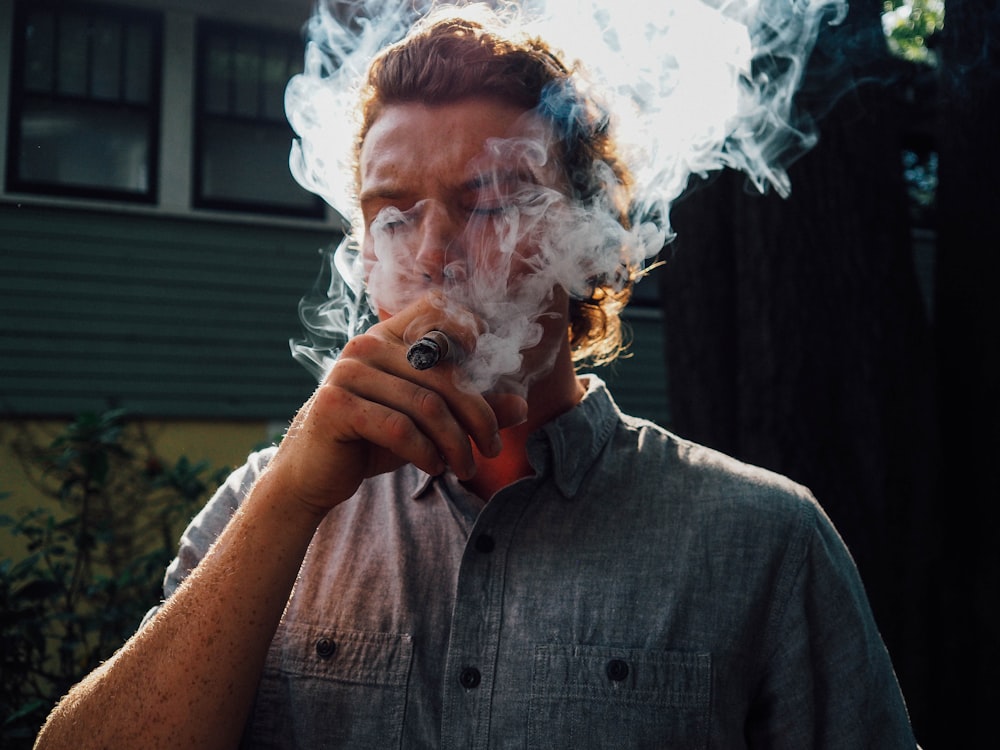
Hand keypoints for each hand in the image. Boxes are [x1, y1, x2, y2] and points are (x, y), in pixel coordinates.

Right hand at [264, 295, 527, 517]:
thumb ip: (469, 408)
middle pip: (444, 373)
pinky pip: (399, 428)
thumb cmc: (372, 440)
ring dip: (455, 443)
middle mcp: (366, 346)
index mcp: (388, 337)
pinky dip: (426, 453)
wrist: (314, 474)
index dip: (469, 330)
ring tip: (466, 467)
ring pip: (426, 404)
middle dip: (478, 415)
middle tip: (492, 448)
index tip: (490, 371)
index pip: (438, 309)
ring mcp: (348, 373)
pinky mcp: (336, 406)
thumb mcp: (426, 422)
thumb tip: (521, 406)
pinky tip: (435, 467)